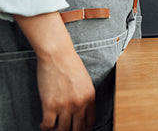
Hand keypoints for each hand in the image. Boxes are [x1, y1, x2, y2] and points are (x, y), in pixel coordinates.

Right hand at [15, 12, 95, 130]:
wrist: (58, 54)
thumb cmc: (71, 64)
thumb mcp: (85, 81)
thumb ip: (85, 96)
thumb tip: (81, 109)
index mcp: (90, 97)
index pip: (90, 122)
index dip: (83, 128)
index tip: (77, 127)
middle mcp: (79, 104)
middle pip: (77, 129)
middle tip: (65, 128)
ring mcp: (65, 105)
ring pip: (62, 130)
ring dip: (57, 130)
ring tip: (54, 126)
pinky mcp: (50, 105)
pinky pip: (48, 125)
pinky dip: (45, 126)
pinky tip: (45, 122)